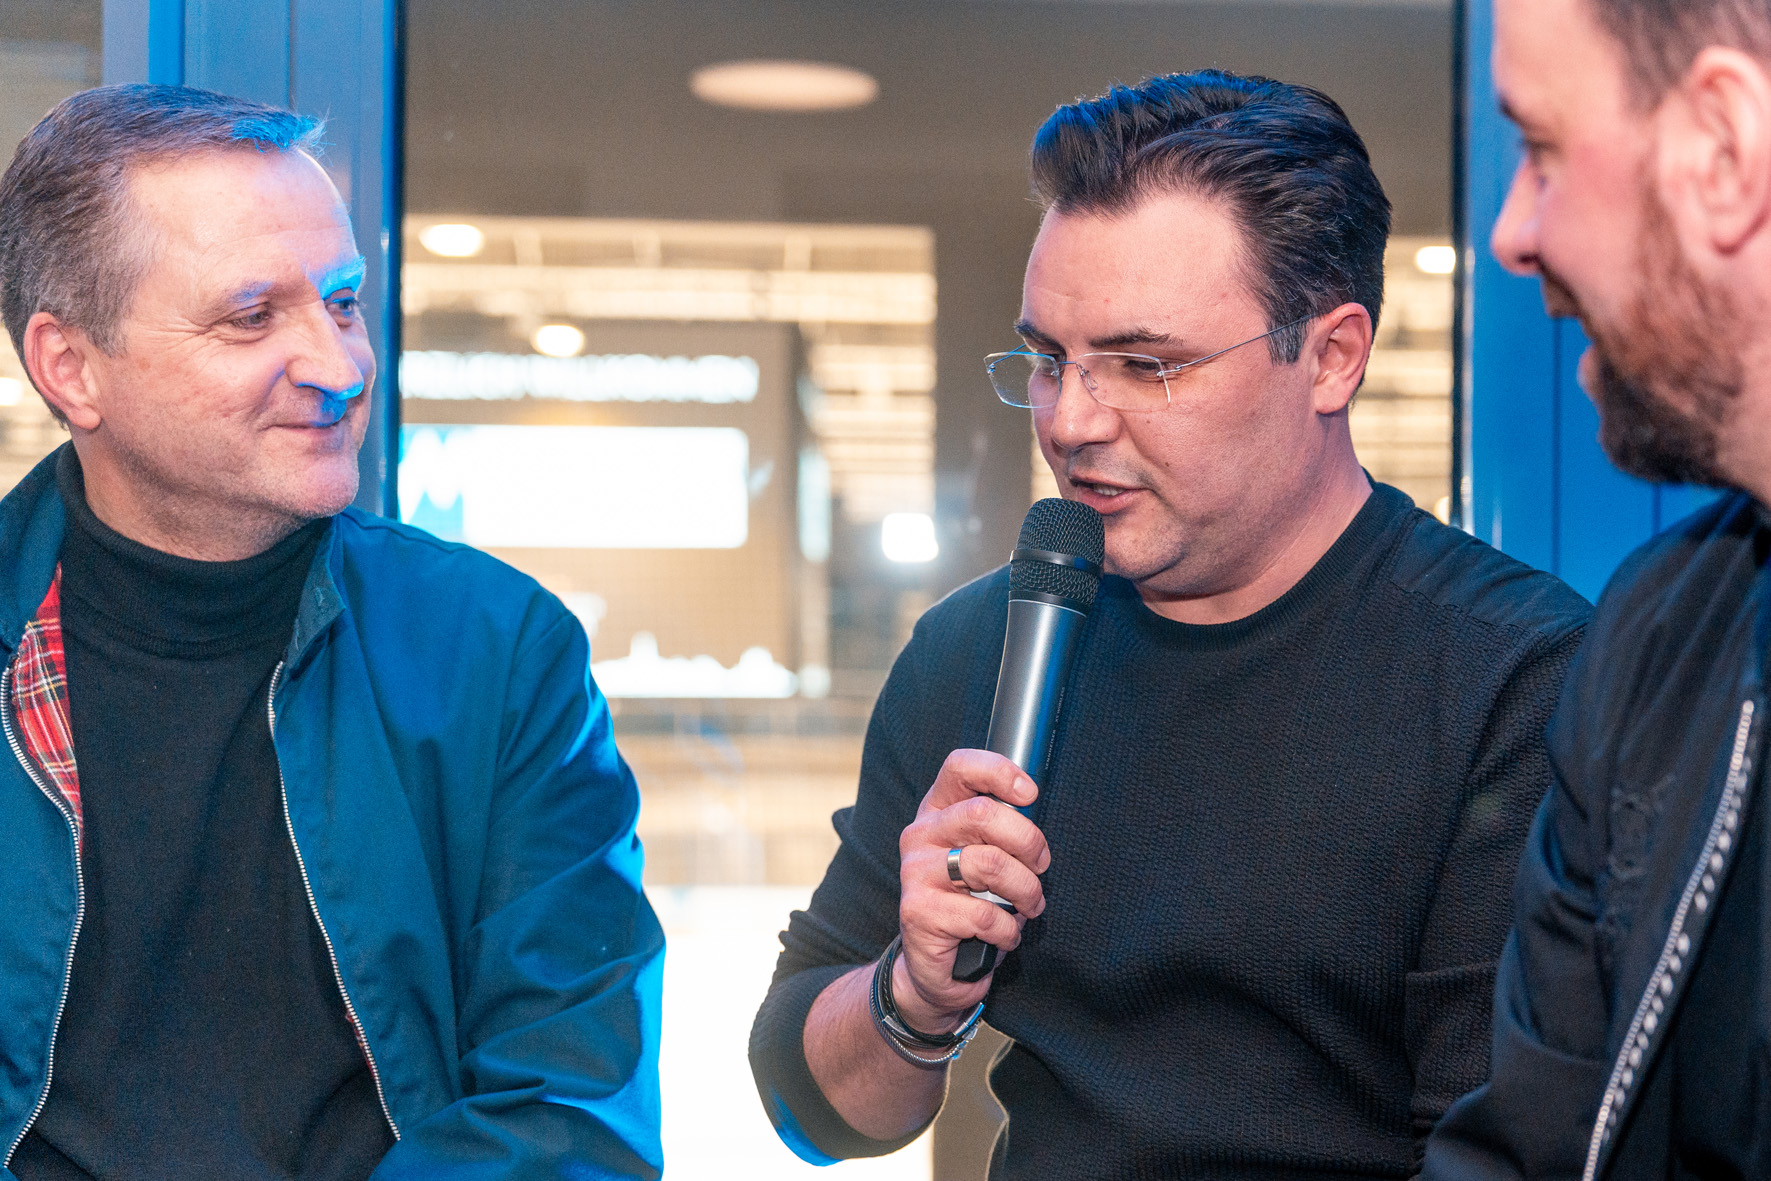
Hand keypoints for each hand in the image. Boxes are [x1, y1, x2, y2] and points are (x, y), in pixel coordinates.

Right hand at [892, 749, 1050, 1032]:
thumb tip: (1034, 807)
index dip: (999, 772)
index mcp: (938, 810)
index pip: (960, 768)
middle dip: (1028, 842)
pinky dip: (1009, 930)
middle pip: (982, 815)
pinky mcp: (918, 911)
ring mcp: (915, 872)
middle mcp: (920, 834)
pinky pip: (985, 915)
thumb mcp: (985, 855)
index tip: (1030, 795)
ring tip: (1030, 906)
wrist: (937, 965)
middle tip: (1041, 867)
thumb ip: (1002, 828)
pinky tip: (1005, 936)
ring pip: (990, 865)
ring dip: (1026, 891)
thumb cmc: (972, 902)